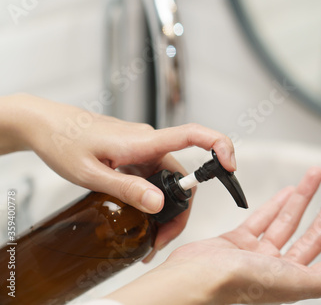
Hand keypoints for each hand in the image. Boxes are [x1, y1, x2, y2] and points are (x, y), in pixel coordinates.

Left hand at [0, 94, 235, 251]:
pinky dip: (154, 201)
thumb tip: (159, 205)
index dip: (218, 146)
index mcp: (143, 142)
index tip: (230, 166)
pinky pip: (155, 179)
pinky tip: (143, 219)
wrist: (47, 125)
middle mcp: (149, 143)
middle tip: (162, 240)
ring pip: (169, 182)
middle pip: (182, 177)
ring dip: (166, 210)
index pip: (192, 135)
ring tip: (150, 238)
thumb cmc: (64, 141)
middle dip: (180, 210)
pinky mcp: (136, 156)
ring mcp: (143, 150)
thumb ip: (127, 188)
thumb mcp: (91, 173)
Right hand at [106, 167, 320, 304]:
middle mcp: (277, 270)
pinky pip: (262, 220)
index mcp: (293, 283)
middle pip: (311, 238)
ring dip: (302, 201)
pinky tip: (287, 192)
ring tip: (316, 178)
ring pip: (287, 223)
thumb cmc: (232, 288)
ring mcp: (257, 256)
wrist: (189, 282)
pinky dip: (275, 205)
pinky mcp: (237, 243)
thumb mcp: (286, 283)